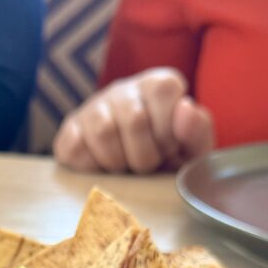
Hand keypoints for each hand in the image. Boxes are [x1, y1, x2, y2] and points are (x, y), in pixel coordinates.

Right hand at [53, 67, 214, 173]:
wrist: (128, 182)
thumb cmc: (165, 162)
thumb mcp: (191, 152)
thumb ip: (198, 131)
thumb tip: (185, 107)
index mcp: (159, 85)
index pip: (163, 91)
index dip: (168, 132)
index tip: (168, 149)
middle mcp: (124, 88)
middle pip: (134, 119)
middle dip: (144, 156)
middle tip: (146, 166)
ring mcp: (93, 107)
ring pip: (103, 133)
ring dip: (117, 163)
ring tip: (124, 168)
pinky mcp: (69, 129)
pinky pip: (77, 147)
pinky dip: (92, 167)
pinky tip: (102, 168)